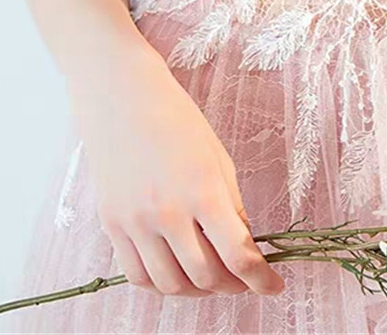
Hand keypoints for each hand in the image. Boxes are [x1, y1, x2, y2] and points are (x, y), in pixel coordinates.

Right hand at [69, 47, 284, 298]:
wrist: (121, 96)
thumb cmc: (176, 118)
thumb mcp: (217, 157)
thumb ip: (231, 206)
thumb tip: (243, 246)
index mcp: (203, 190)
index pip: (238, 255)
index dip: (261, 279)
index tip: (274, 286)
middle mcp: (167, 212)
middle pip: (205, 276)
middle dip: (232, 285)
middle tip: (244, 280)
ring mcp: (135, 222)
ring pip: (170, 285)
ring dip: (197, 291)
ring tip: (212, 279)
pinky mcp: (112, 224)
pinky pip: (137, 275)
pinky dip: (161, 284)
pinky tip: (176, 273)